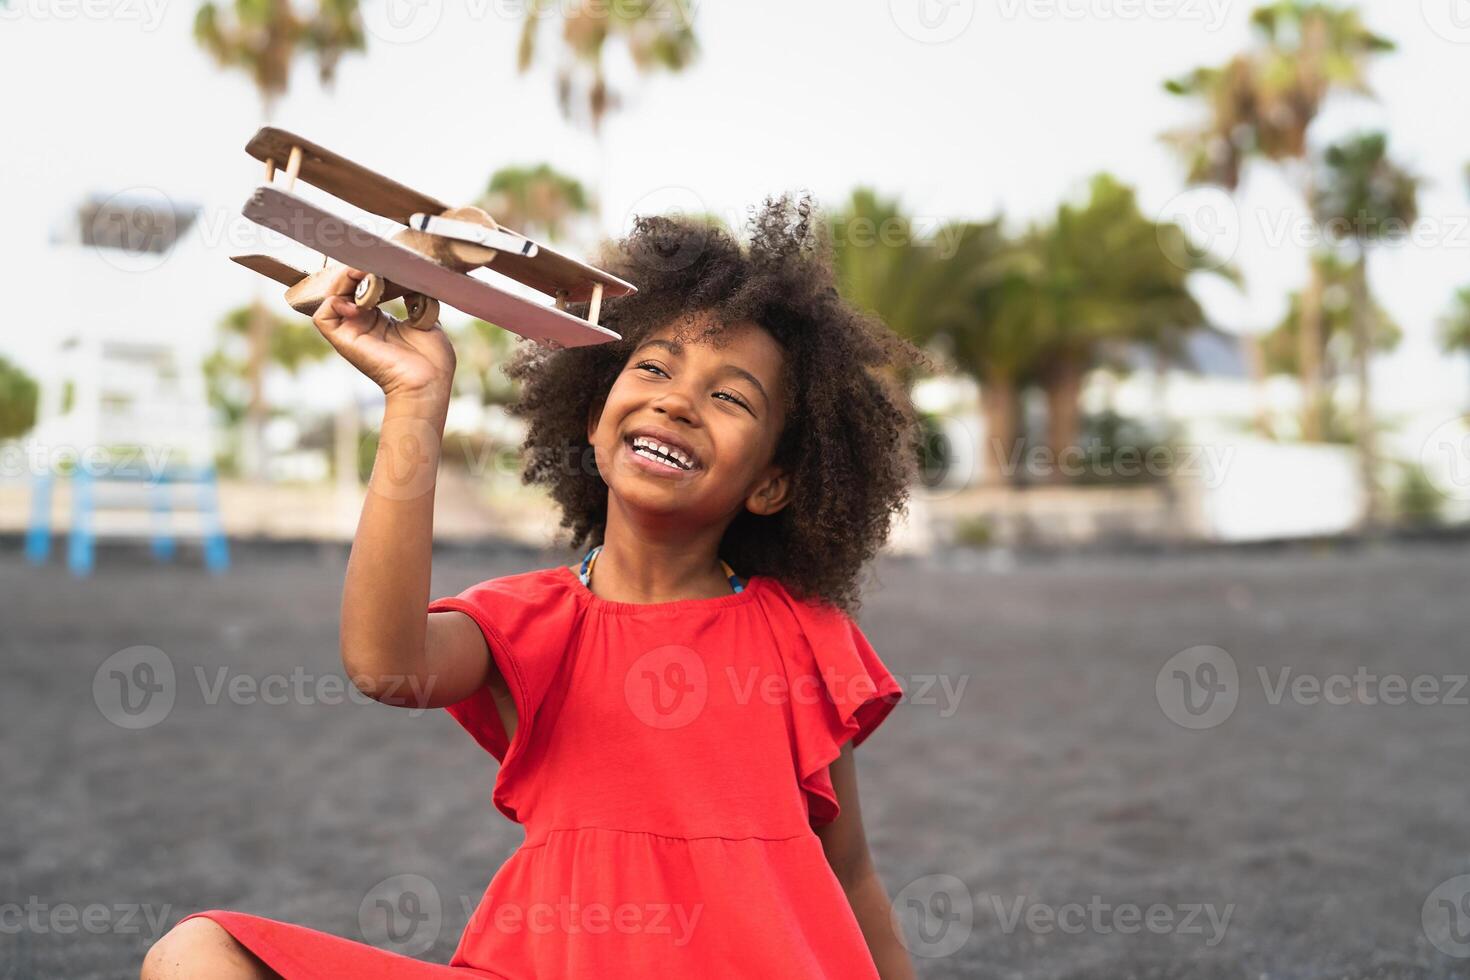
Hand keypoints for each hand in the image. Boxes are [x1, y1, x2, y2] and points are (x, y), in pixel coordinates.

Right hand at [311, 265, 456, 404]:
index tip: (383, 259)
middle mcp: (362, 323)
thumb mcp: (425, 318)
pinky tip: (358, 303)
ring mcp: (351, 331)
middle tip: (371, 261)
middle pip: (344, 288)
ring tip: (363, 273)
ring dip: (345, 280)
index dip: (368, 271)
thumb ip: (414, 297)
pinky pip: (324, 315)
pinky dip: (335, 301)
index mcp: (379, 319)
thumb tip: (408, 277)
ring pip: (331, 296)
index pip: (362, 287)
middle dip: (355, 270)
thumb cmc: (432, 360)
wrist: (429, 383)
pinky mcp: (344, 340)